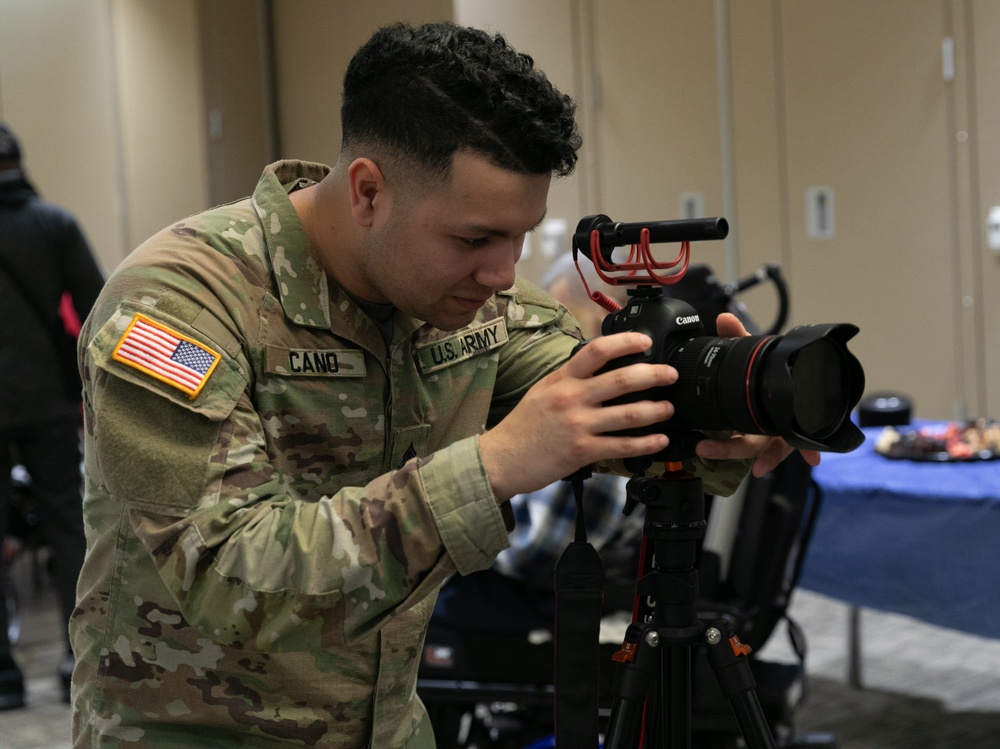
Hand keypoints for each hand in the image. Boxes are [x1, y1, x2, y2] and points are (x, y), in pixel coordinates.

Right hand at [480, 332, 675, 500]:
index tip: (646, 342)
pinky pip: (623, 446)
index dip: (626, 342)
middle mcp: (572, 398)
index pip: (598, 350)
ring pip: (629, 414)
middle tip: (671, 375)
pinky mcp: (582, 451)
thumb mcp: (542, 390)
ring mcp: (578, 425)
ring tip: (669, 408)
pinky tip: (660, 440)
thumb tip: (601, 364)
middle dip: (655, 375)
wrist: (501, 459)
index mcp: (562, 378)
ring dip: (657, 410)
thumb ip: (571, 377)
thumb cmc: (522, 426)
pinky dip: (647, 443)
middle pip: (623, 379)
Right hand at [694, 312, 821, 476]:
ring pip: (770, 450)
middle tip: (707, 449)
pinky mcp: (803, 432)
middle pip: (741, 444)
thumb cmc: (776, 377)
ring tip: (760, 468)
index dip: (715, 442)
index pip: (727, 429)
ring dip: (766, 459)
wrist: (806, 388)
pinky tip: (812, 458)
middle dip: (725, 450)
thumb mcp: (757, 358)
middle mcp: (763, 430)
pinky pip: (804, 444)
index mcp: (747, 416)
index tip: (702, 446)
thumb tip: (725, 319)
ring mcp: (783, 433)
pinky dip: (808, 450)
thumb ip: (740, 338)